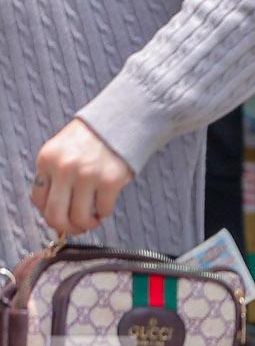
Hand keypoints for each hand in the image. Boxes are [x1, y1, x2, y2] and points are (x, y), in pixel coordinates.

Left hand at [32, 119, 133, 236]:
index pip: (38, 200)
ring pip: (79, 217)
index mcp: (47, 159)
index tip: (60, 217)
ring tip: (92, 219)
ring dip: (86, 223)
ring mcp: (88, 174)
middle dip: (65, 227)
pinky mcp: (111, 180)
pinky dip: (104, 213)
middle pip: (55, 214)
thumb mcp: (62, 149)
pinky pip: (103, 209)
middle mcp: (64, 167)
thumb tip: (55, 213)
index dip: (49, 213)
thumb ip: (54, 175)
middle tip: (75, 227)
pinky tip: (105, 206)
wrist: (124, 118)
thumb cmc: (93, 136)